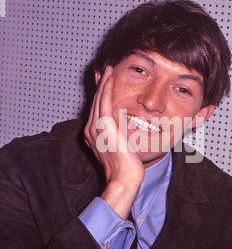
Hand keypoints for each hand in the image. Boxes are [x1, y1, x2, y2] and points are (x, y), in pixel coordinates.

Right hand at [84, 66, 144, 218]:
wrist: (123, 178)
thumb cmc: (124, 168)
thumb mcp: (117, 149)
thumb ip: (115, 137)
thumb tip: (121, 132)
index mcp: (92, 135)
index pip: (97, 110)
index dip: (101, 95)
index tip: (107, 84)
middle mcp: (90, 129)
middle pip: (96, 101)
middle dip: (101, 86)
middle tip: (107, 71)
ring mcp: (95, 126)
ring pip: (99, 98)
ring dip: (104, 82)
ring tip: (109, 70)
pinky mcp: (104, 124)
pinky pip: (104, 99)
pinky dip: (107, 86)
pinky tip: (111, 76)